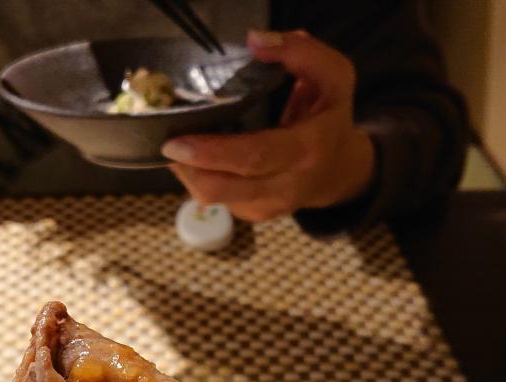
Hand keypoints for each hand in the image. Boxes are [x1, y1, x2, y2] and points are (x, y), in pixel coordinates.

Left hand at [161, 30, 374, 222]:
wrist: (339, 171)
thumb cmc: (329, 117)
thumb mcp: (332, 78)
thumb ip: (302, 53)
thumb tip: (255, 41)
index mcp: (306, 150)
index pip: (254, 157)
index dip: (212, 152)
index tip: (176, 141)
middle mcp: (286, 185)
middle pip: (223, 187)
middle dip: (187, 166)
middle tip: (166, 140)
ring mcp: (267, 206)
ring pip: (212, 197)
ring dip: (189, 171)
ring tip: (181, 143)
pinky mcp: (252, 215)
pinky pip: (215, 200)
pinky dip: (199, 177)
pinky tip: (200, 156)